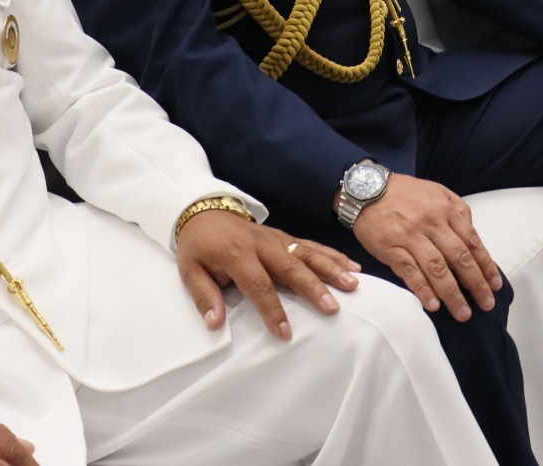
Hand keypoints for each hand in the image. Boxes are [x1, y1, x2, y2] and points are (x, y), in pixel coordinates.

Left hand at [177, 209, 359, 339]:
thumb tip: (215, 324)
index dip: (272, 310)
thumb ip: (204, 297)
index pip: (258, 285)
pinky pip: (310, 245)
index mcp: (237, 254)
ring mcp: (276, 238)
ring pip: (308, 252)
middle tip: (333, 307)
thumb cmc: (198, 245)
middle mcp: (261, 245)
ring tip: (353, 283)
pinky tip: (351, 265)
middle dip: (314, 287)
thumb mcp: (189, 270)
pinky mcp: (284, 236)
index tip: (285, 333)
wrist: (202, 209)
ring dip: (331, 268)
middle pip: (292, 267)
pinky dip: (332, 254)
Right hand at [350, 174, 502, 320]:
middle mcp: (431, 223)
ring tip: (462, 313)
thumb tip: (472, 233)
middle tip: (486, 305)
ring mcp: (410, 237)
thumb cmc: (403, 192)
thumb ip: (457, 210)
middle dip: (476, 284)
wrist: (364, 188)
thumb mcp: (436, 191)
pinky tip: (432, 304)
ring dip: (452, 294)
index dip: (486, 266)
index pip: (472, 242)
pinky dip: (422, 289)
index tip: (495, 286)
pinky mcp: (391, 248)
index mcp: (445, 210)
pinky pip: (410, 272)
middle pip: (459, 258)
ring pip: (437, 268)